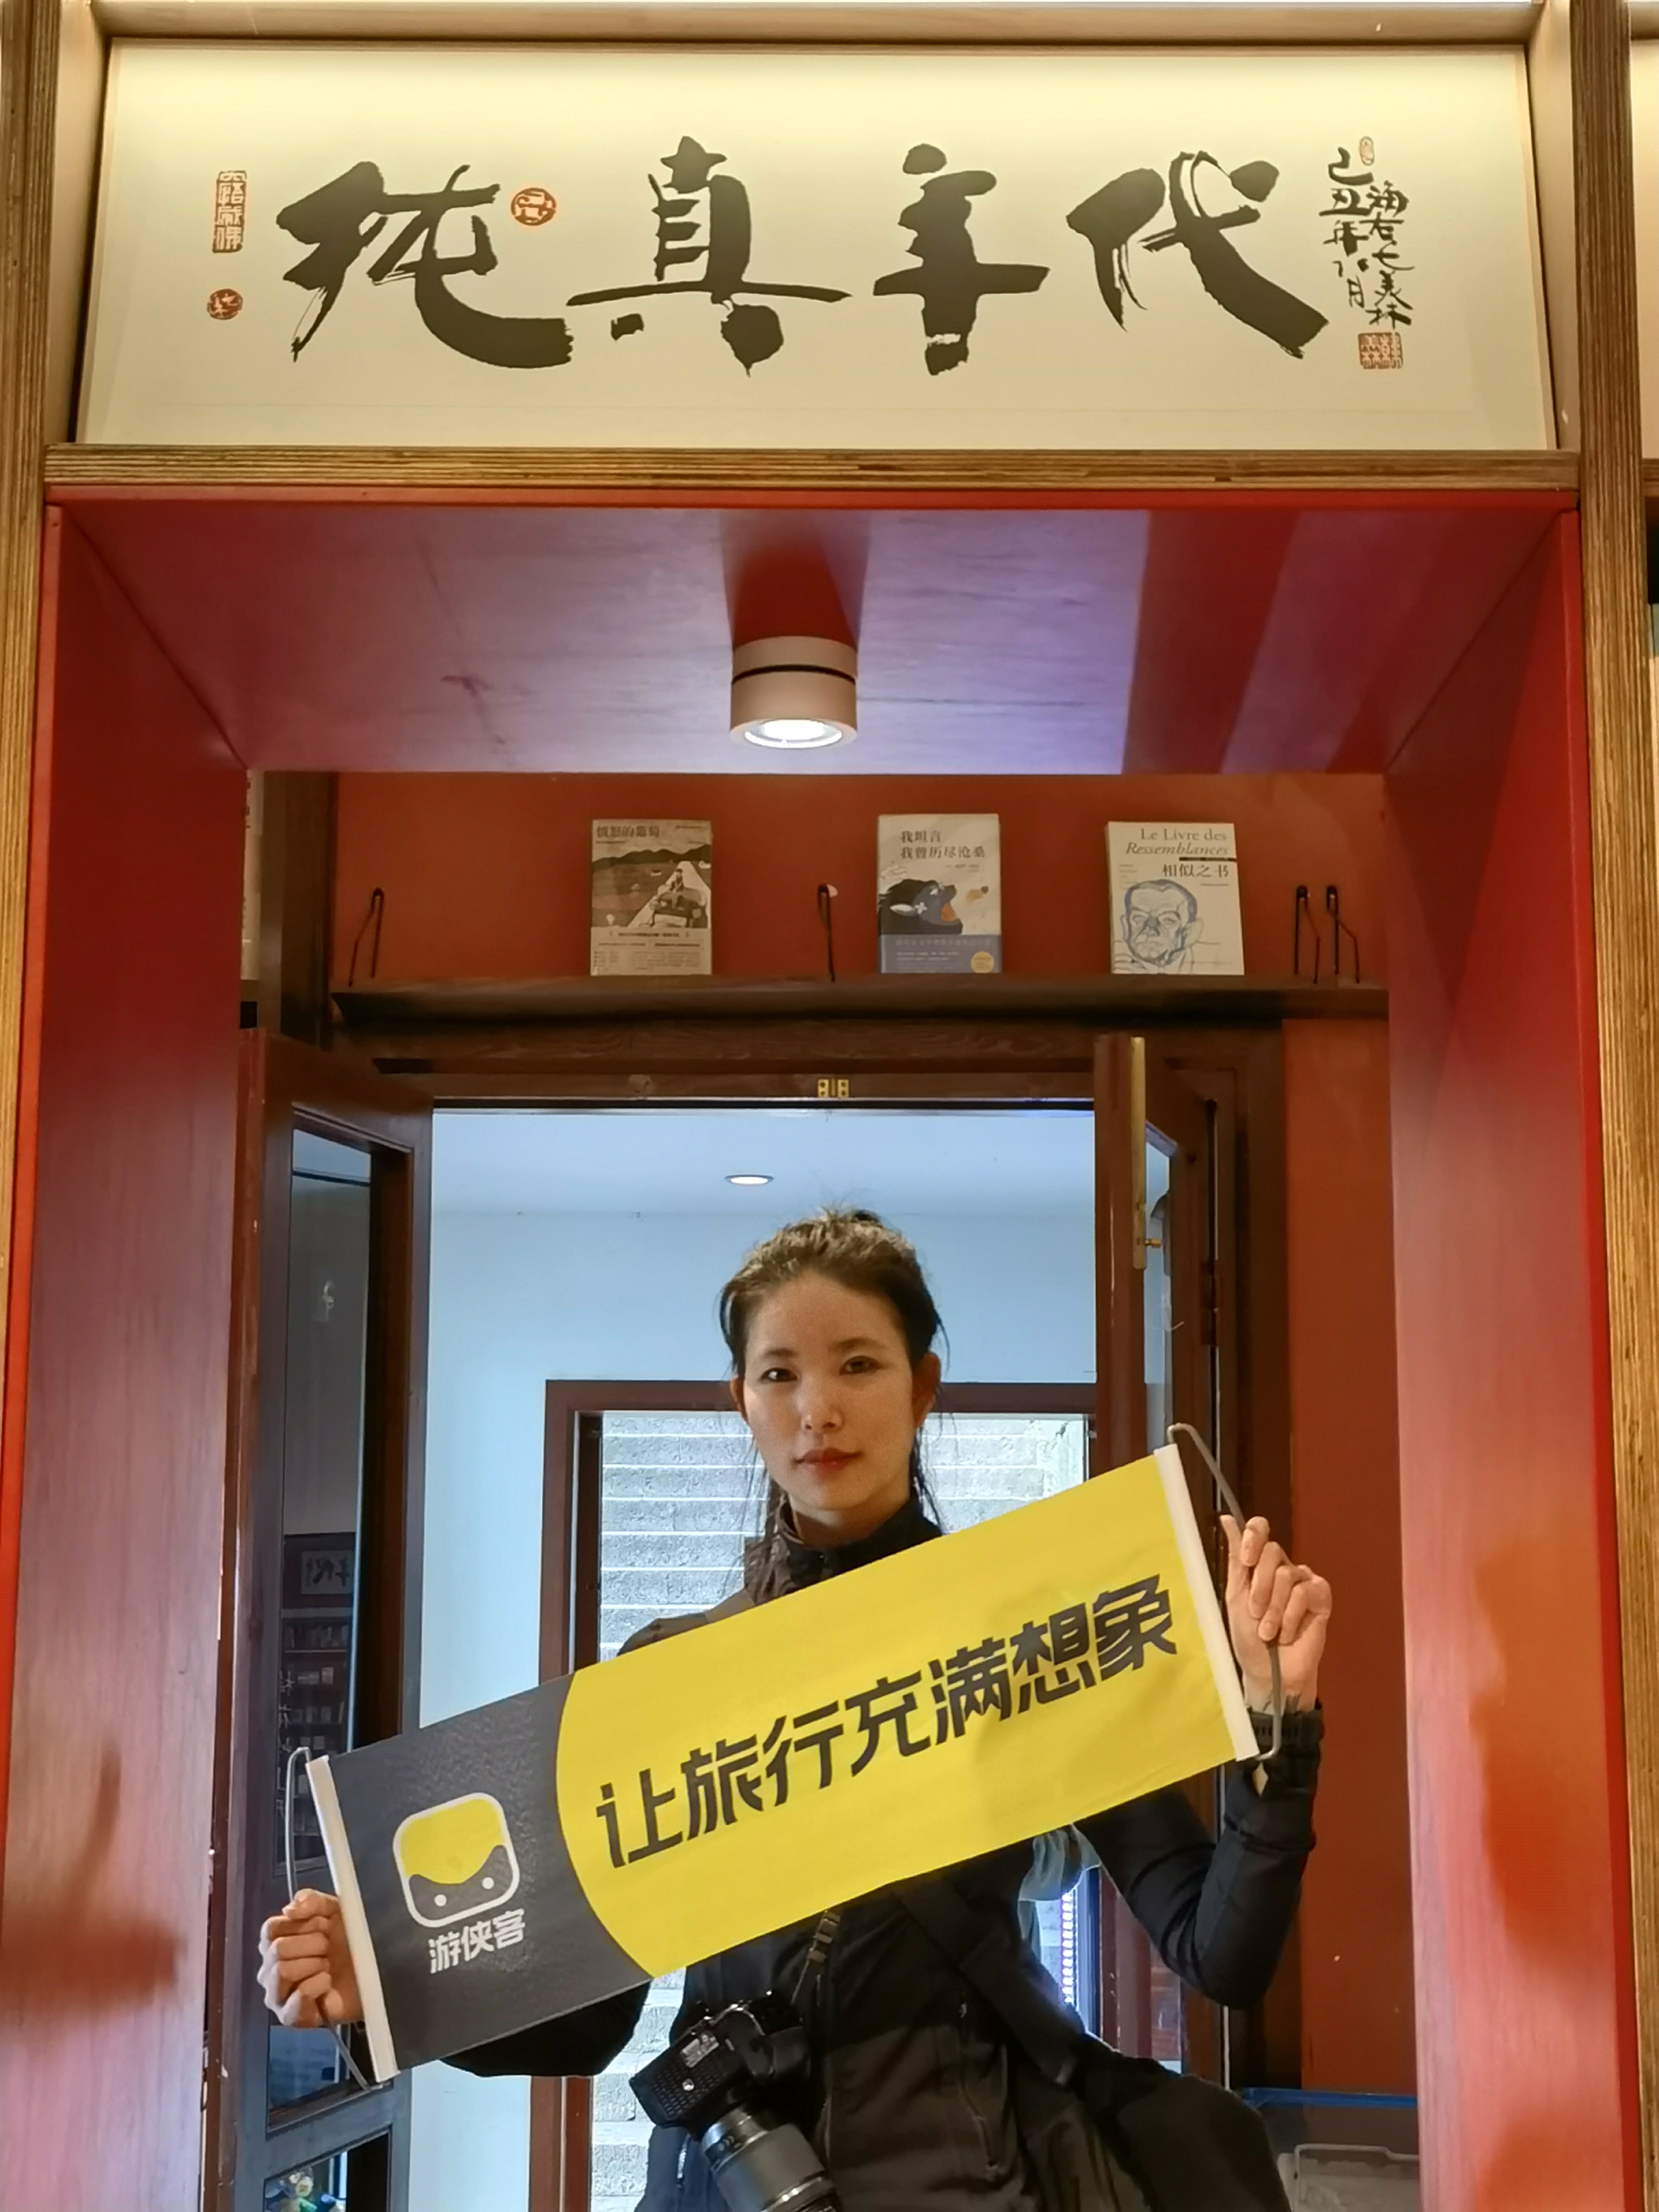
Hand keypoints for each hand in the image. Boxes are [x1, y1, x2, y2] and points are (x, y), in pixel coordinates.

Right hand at [258, 1888, 361, 2028]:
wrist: (375, 1969)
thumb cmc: (350, 1939)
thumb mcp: (334, 1910)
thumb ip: (311, 1901)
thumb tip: (290, 1909)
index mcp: (277, 1941)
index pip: (271, 1929)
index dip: (301, 1924)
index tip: (323, 1925)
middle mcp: (271, 1968)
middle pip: (277, 1950)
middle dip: (312, 1944)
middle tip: (329, 1948)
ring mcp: (278, 1995)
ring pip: (281, 1973)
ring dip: (313, 1965)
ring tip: (328, 1967)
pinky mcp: (292, 2016)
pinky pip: (294, 2002)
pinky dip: (315, 1987)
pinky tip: (327, 1983)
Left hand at [1221, 1516, 1331, 1713]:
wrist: (1270, 1671)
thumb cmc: (1248, 1638)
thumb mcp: (1236, 1597)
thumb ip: (1235, 1559)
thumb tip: (1226, 1518)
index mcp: (1259, 1564)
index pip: (1260, 1529)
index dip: (1254, 1536)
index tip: (1247, 1559)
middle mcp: (1282, 1567)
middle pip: (1272, 1552)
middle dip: (1259, 1587)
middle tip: (1255, 1614)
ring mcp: (1303, 1581)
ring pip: (1286, 1574)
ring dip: (1273, 1610)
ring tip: (1270, 1632)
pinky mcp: (1321, 1596)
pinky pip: (1305, 1592)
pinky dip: (1292, 1616)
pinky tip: (1289, 1633)